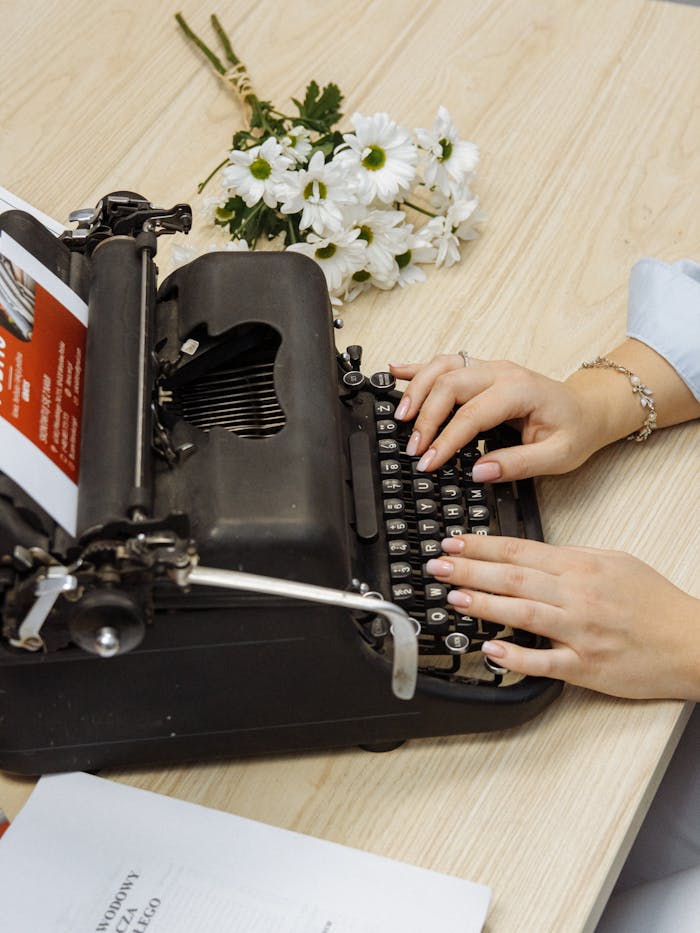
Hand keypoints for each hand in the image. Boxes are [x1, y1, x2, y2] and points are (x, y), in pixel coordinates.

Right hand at [389, 355, 601, 479]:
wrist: (588, 408)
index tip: (429, 463)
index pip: (472, 413)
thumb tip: (479, 472)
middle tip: (413, 449)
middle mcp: (502, 372)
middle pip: (450, 384)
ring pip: (442, 367)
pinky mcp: (481, 370)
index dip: (446, 440)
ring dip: (416, 389)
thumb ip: (518, 465)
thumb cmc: (575, 430)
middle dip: (426, 417)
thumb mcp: (559, 456)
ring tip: (401, 417)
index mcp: (520, 391)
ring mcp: (490, 367)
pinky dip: (418, 367)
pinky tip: (395, 370)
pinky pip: (445, 362)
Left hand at [426, 535, 699, 699]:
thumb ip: (572, 556)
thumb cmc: (654, 603)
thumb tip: (531, 552)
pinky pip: (546, 661)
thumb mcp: (615, 561)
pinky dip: (517, 656)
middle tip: (436, 567)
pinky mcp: (587, 667)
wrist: (692, 642)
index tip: (452, 543)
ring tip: (452, 598)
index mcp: (581, 566)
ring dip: (483, 605)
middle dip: (469, 570)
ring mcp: (581, 632)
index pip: (520, 549)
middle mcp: (577, 596)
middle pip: (513, 578)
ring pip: (523, 613)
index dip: (481, 546)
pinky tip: (491, 650)